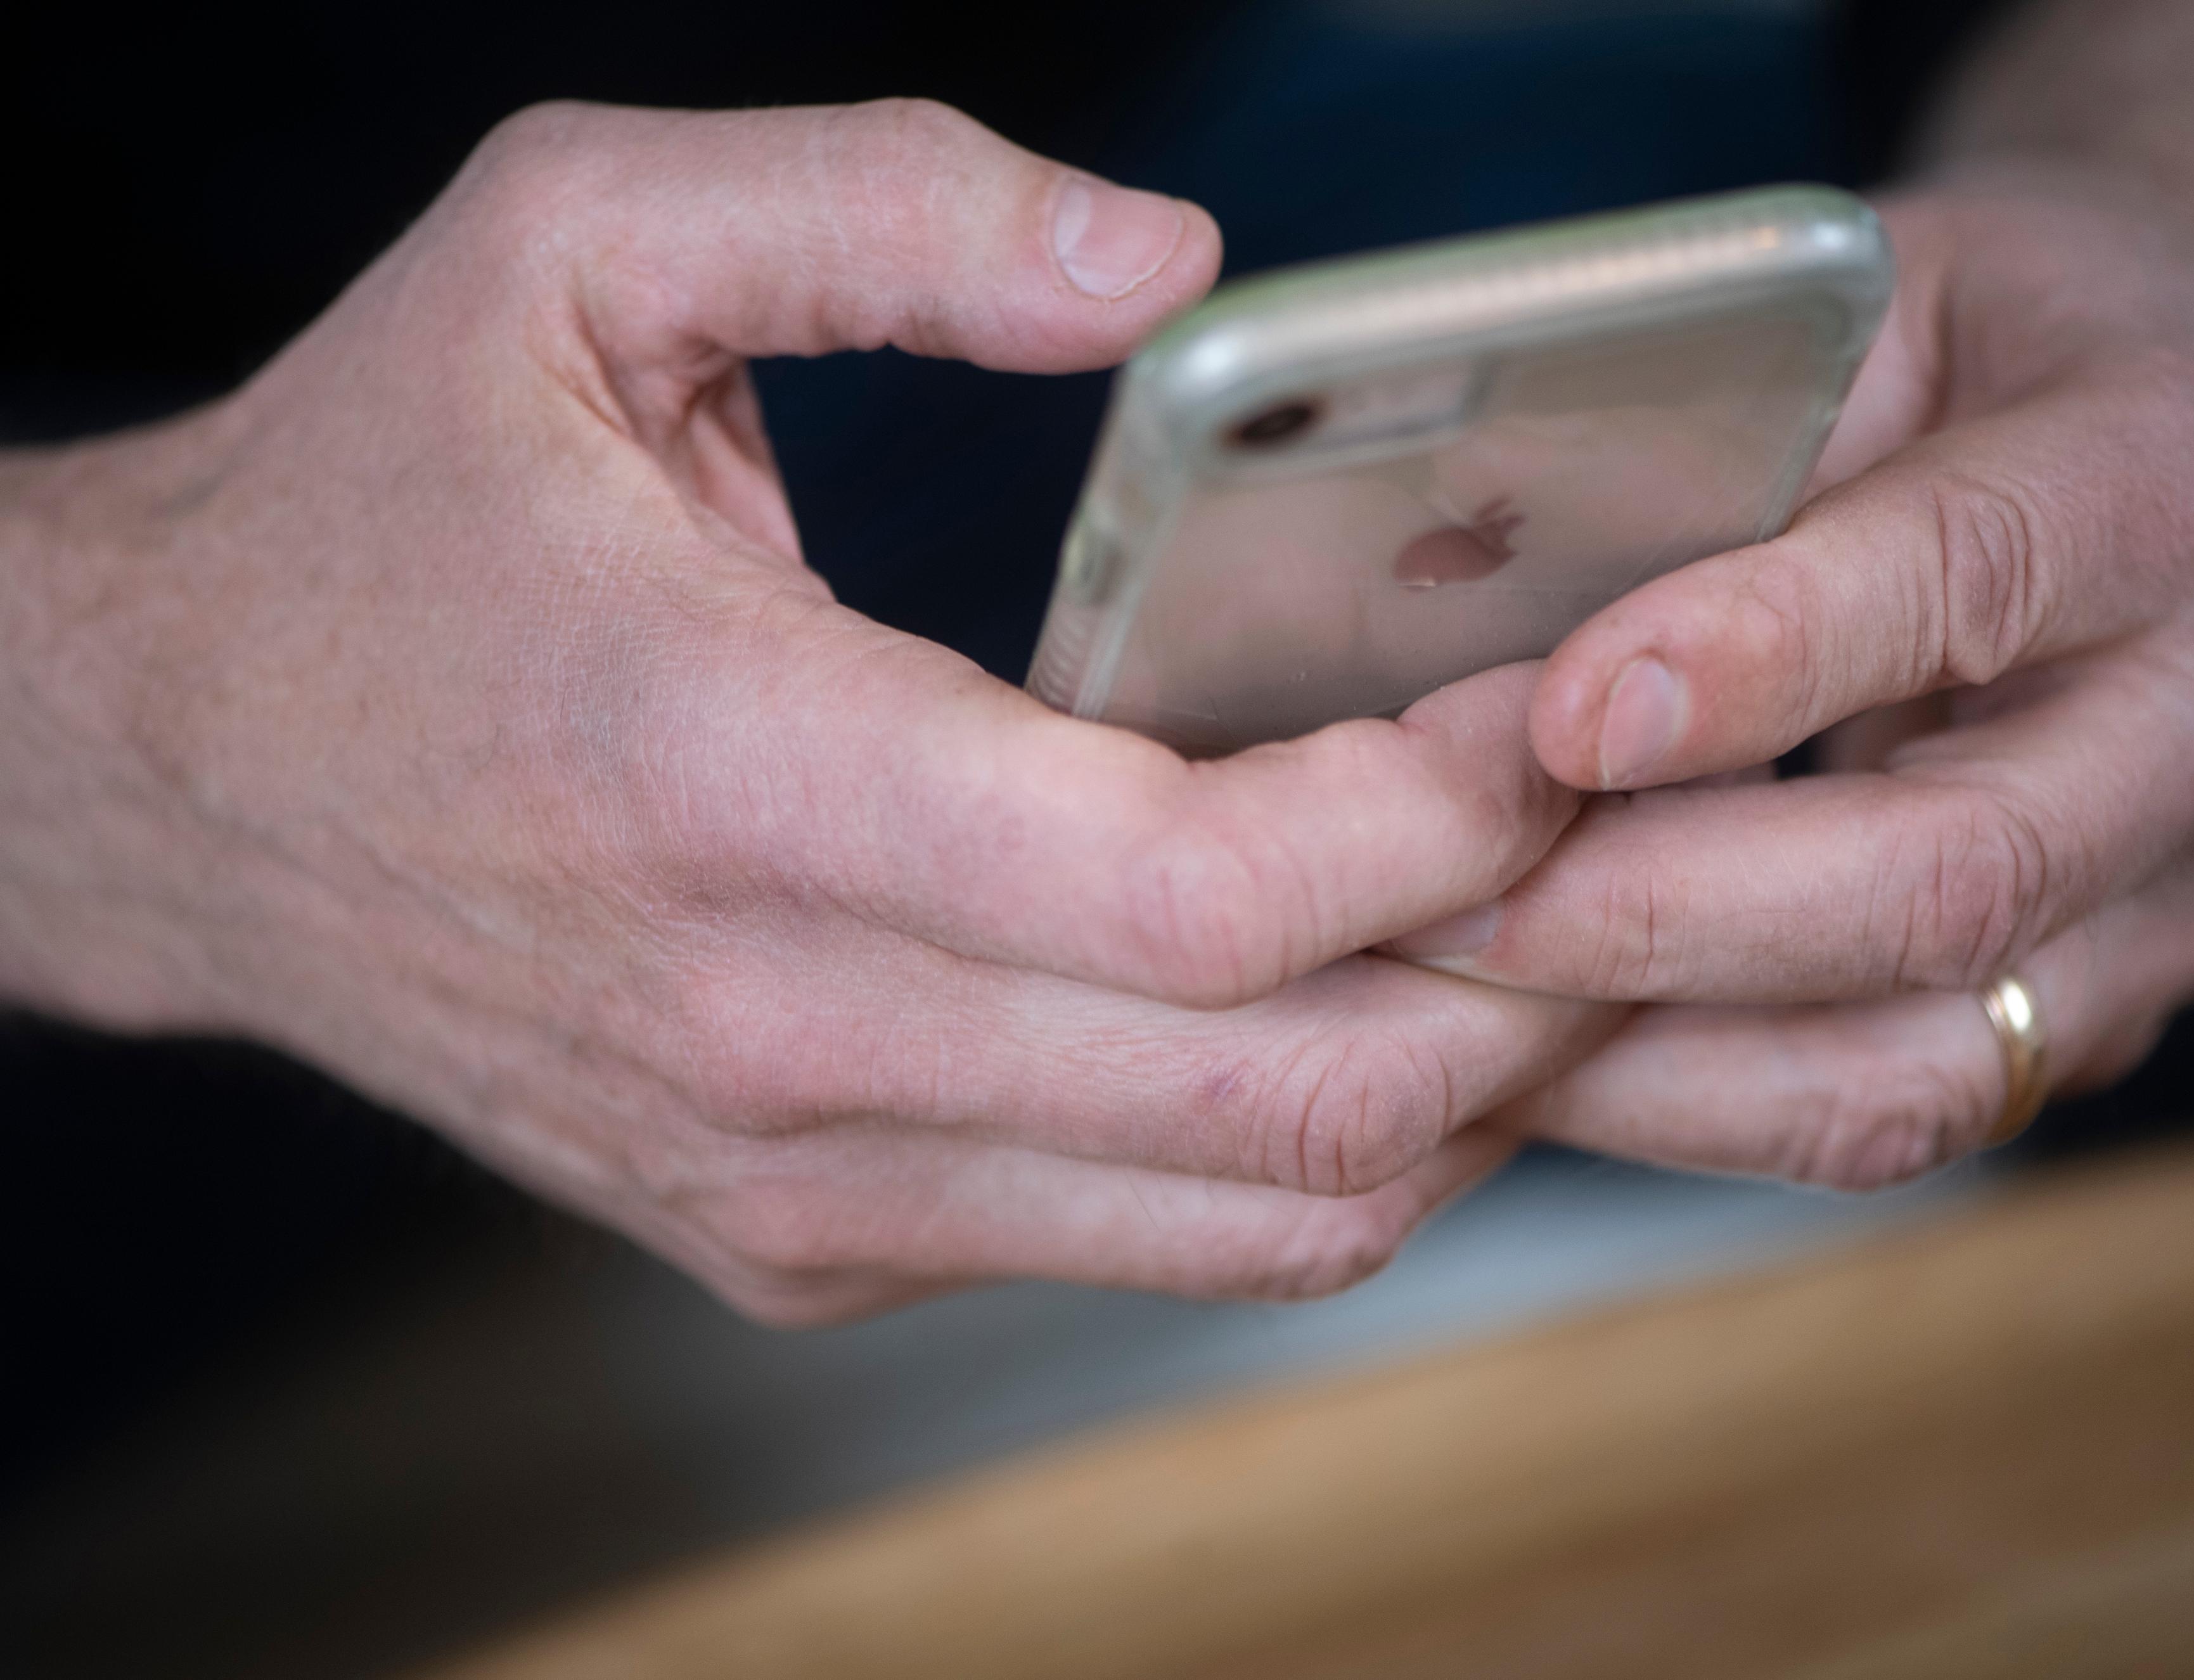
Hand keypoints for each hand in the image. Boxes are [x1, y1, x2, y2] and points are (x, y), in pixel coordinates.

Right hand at [0, 100, 1619, 1319]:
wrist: (175, 784)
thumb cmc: (380, 508)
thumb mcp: (573, 247)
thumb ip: (882, 210)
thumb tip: (1170, 263)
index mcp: (732, 771)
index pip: (1193, 895)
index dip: (1439, 816)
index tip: (1553, 707)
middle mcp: (777, 1033)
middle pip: (1286, 1099)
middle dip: (1525, 976)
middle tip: (1624, 823)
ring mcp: (795, 1178)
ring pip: (1259, 1221)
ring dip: (1460, 1084)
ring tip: (1542, 919)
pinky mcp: (804, 1243)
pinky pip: (1155, 1246)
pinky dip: (1318, 1145)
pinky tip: (1360, 997)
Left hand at [1391, 172, 2193, 1185]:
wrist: (2179, 440)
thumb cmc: (1990, 353)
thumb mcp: (1866, 308)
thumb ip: (1708, 434)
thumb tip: (1451, 571)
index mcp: (2173, 481)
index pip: (1966, 582)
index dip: (1756, 663)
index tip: (1561, 721)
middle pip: (1952, 878)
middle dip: (1659, 916)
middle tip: (1443, 913)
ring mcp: (2185, 899)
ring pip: (1921, 1065)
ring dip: (1656, 1065)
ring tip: (1454, 1018)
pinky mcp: (2113, 1010)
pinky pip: (1895, 1109)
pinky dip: (1696, 1108)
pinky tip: (1544, 1059)